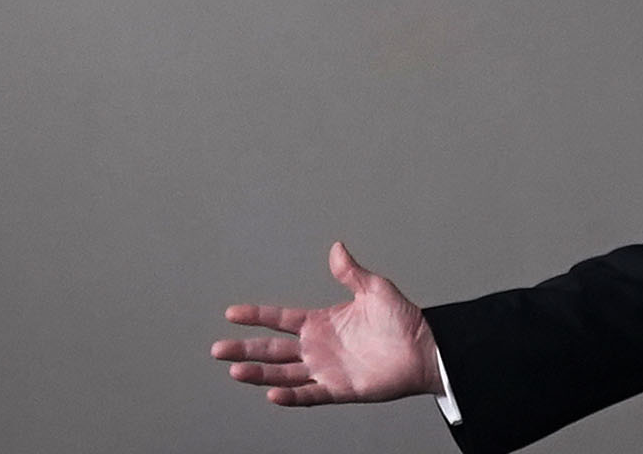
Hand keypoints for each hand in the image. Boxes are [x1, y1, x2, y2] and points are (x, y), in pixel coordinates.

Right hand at [213, 242, 445, 405]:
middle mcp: (318, 348)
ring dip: (259, 374)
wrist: (425, 348)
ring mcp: (326, 370)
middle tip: (218, 350)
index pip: (280, 320)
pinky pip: (310, 394)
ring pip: (284, 374)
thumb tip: (337, 247)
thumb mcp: (374, 288)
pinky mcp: (340, 389)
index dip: (256, 316)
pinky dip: (290, 396)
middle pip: (272, 350)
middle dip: (244, 350)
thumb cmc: (403, 319)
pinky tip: (271, 394)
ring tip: (235, 372)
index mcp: (322, 323)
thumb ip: (351, 272)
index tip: (231, 314)